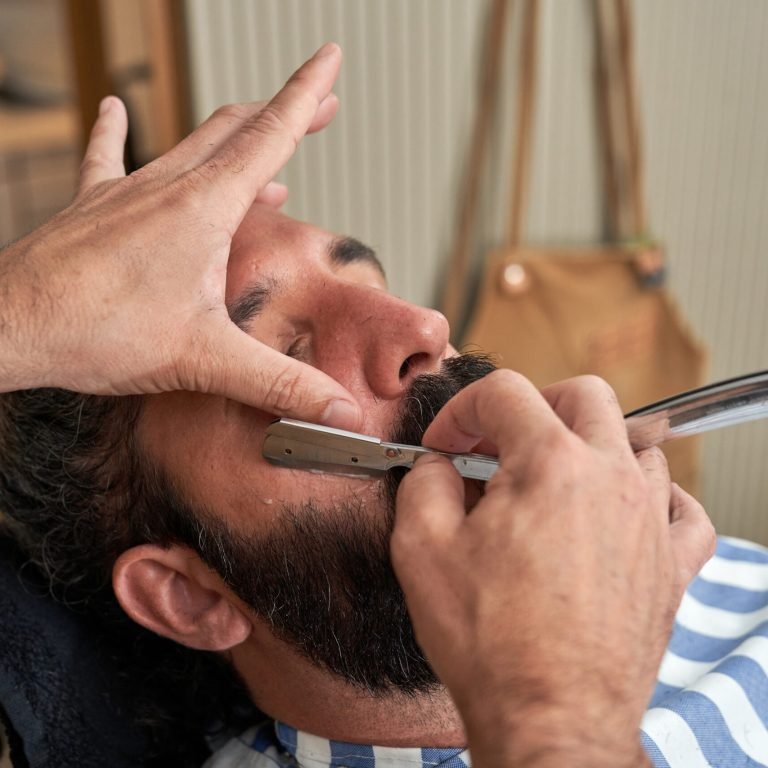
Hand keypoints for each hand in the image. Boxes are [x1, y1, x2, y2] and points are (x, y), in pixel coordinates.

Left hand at [0, 43, 361, 428]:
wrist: (8, 325)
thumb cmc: (94, 331)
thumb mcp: (205, 360)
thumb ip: (280, 383)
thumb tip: (341, 410)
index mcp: (203, 208)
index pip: (270, 135)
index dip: (307, 96)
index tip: (329, 62)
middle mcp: (166, 186)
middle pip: (237, 130)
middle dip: (285, 110)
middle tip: (318, 103)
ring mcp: (125, 192)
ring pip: (188, 141)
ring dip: (231, 131)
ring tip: (258, 129)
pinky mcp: (91, 207)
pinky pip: (108, 155)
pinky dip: (118, 131)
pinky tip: (116, 109)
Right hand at [391, 372, 714, 766]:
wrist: (549, 718)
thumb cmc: (491, 642)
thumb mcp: (421, 548)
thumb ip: (423, 483)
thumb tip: (438, 466)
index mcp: (549, 464)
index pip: (504, 393)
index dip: (461, 410)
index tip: (447, 443)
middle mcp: (610, 478)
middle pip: (583, 395)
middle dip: (534, 405)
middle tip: (501, 440)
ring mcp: (649, 520)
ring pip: (635, 443)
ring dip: (588, 448)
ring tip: (553, 482)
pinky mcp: (672, 565)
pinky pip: (683, 509)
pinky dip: (654, 497)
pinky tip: (623, 512)